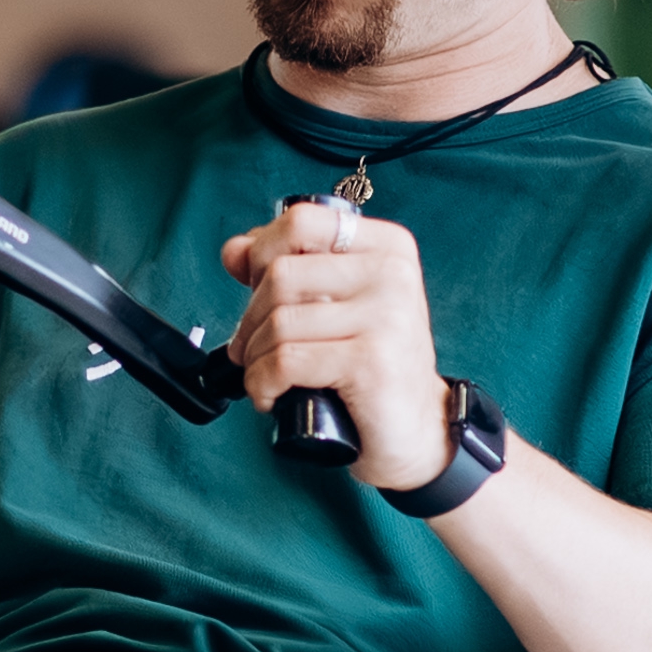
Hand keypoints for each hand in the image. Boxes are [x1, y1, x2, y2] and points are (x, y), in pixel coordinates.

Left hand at [221, 190, 452, 493]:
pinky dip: (262, 383)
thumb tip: (235, 250)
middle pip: (280, 274)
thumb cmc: (372, 367)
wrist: (417, 431)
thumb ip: (288, 268)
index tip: (254, 285)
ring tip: (265, 376)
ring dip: (254, 357)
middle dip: (251, 319)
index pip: (302, 221)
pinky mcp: (370, 362)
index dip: (262, 252)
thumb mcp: (336, 305)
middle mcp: (392, 274)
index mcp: (387, 248)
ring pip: (278, 322)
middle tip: (252, 348)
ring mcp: (385, 317)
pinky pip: (285, 361)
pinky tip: (271, 396)